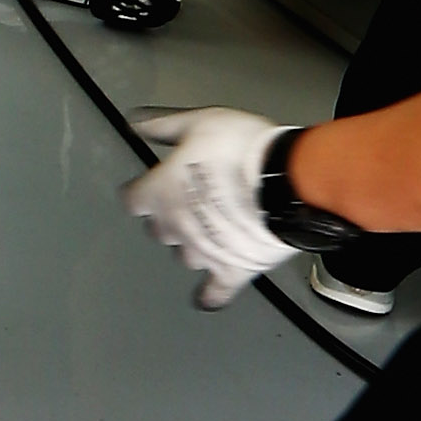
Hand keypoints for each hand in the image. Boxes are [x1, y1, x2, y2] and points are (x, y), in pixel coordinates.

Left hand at [123, 109, 285, 308]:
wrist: (286, 183)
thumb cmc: (242, 150)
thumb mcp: (199, 123)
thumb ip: (163, 126)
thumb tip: (134, 122)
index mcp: (160, 191)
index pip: (133, 200)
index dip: (142, 192)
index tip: (149, 188)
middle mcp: (174, 226)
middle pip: (158, 230)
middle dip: (168, 218)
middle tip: (187, 204)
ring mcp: (202, 252)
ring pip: (184, 256)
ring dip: (192, 245)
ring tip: (207, 233)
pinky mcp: (233, 270)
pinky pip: (217, 291)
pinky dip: (212, 294)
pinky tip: (208, 298)